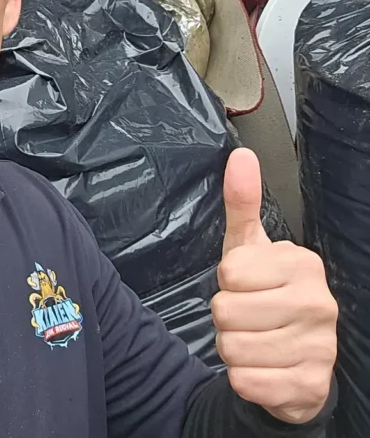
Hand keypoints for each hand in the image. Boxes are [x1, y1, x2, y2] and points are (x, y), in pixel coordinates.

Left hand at [211, 148, 337, 424]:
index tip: (246, 286)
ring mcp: (320, 347)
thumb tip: (241, 156)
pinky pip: (246, 382)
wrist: (296, 360)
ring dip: (232, 349)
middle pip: (225, 312)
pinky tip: (263, 369)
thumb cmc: (265, 294)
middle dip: (225, 319)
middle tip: (247, 318)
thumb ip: (242, 203)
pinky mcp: (310, 387)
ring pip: (232, 349)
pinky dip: (243, 379)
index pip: (228, 273)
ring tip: (254, 341)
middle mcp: (318, 303)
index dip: (226, 283)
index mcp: (302, 263)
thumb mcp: (250, 248)